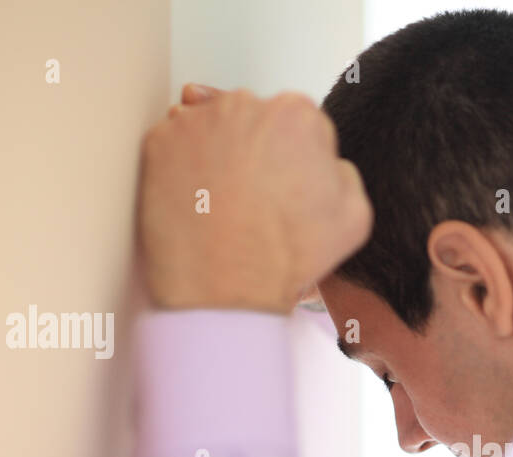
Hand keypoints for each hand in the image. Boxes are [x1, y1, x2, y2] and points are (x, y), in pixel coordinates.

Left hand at [138, 85, 371, 313]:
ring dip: (217, 155)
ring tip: (224, 203)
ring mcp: (197, 121)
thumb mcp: (354, 218)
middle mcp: (246, 105)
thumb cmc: (285, 259)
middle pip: (253, 118)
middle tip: (254, 198)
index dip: (294, 159)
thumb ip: (344, 171)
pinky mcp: (159, 142)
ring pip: (212, 128)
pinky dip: (182, 168)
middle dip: (254, 150)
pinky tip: (196, 200)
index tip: (285, 186)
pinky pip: (174, 145)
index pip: (298, 123)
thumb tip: (325, 161)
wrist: (224, 294)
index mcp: (298, 116)